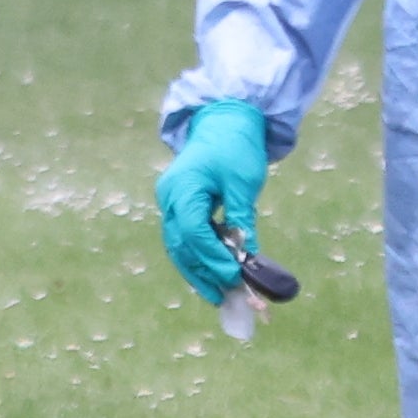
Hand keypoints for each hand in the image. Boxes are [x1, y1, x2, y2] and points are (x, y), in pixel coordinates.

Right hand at [159, 96, 272, 301]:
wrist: (223, 121)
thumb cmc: (235, 148)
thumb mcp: (244, 183)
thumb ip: (241, 219)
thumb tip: (247, 256)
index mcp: (183, 188)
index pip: (191, 231)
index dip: (211, 257)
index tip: (233, 275)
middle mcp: (169, 198)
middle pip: (178, 244)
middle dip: (200, 272)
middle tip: (224, 296)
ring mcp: (170, 202)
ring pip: (177, 245)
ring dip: (196, 270)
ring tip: (217, 293)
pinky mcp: (178, 206)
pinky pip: (183, 237)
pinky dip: (197, 256)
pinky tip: (211, 273)